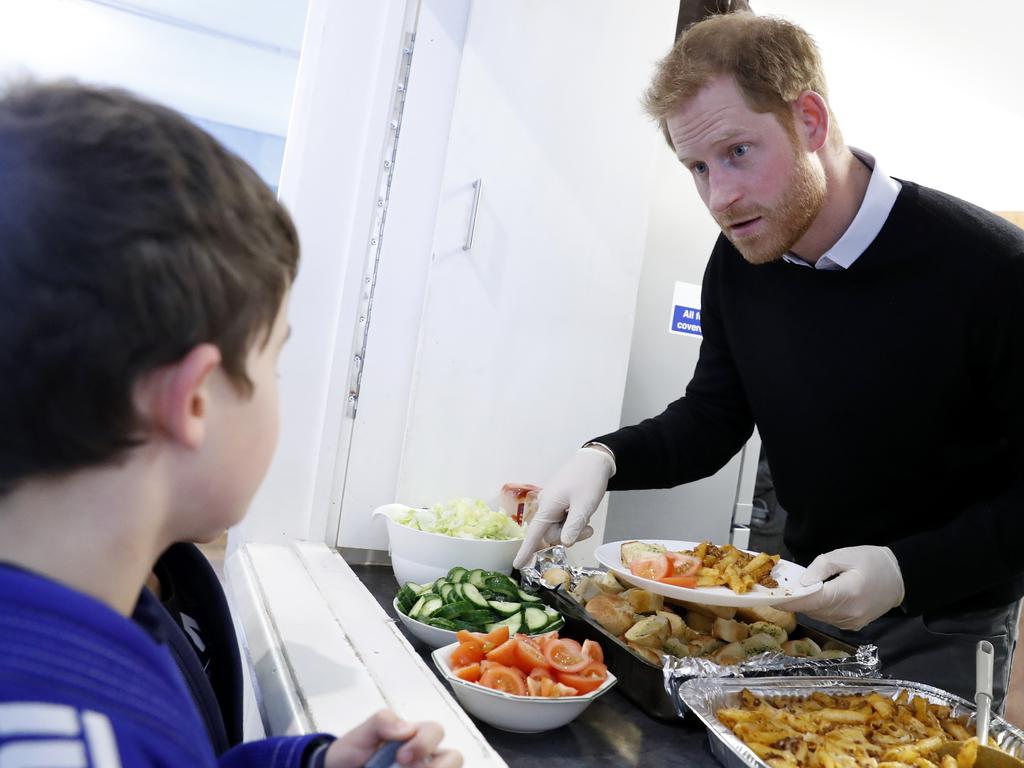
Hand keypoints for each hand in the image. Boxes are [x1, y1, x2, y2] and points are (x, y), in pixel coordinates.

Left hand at [324, 710, 461, 767]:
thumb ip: (382, 722)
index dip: (424, 743)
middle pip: (454, 758)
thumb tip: (408, 728)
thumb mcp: (362, 733)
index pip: (436, 731)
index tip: (401, 757)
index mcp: (415, 737)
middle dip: (439, 766)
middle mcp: (426, 757)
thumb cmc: (354, 752)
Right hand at [512, 446, 614, 569]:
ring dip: (574, 529)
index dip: (526, 550)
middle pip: (551, 534)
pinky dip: (573, 522)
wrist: (594, 459)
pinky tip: (583, 512)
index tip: (518, 565)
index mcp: (547, 507)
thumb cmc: (588, 479)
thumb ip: (574, 525)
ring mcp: (552, 505)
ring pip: (559, 529)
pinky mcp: (559, 503)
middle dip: (569, 536)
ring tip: (588, 519)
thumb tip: (564, 544)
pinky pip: (563, 520)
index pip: (534, 534)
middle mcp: (546, 507)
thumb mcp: (584, 505)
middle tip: (589, 529)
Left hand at [781, 545, 904, 630]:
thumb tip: (802, 583)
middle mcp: (850, 613)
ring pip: (820, 616)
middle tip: (780, 591)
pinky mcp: (853, 625)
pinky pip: (829, 618)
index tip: (772, 599)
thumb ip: (820, 568)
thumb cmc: (872, 561)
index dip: (791, 601)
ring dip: (807, 605)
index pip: (813, 601)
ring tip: (797, 592)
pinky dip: (819, 609)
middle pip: (814, 610)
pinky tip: (816, 597)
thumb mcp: (844, 555)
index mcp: (848, 593)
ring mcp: (852, 622)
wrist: (900, 577)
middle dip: (796, 601)